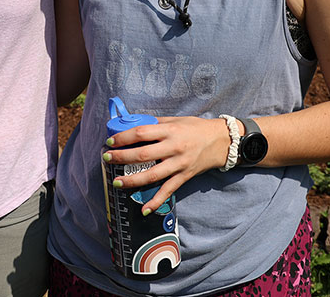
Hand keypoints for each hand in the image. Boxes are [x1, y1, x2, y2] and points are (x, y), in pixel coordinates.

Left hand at [102, 116, 226, 214]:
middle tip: (106, 159)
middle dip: (121, 158)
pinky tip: (144, 209)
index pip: (141, 133)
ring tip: (117, 182)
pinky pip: (168, 190)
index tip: (110, 141)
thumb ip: (155, 123)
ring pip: (152, 175)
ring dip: (132, 181)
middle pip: (142, 155)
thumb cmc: (196, 127)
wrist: (222, 141)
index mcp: (169, 131)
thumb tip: (133, 124)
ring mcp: (179, 164)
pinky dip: (156, 201)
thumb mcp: (176, 120)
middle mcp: (173, 148)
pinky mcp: (185, 176)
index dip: (123, 138)